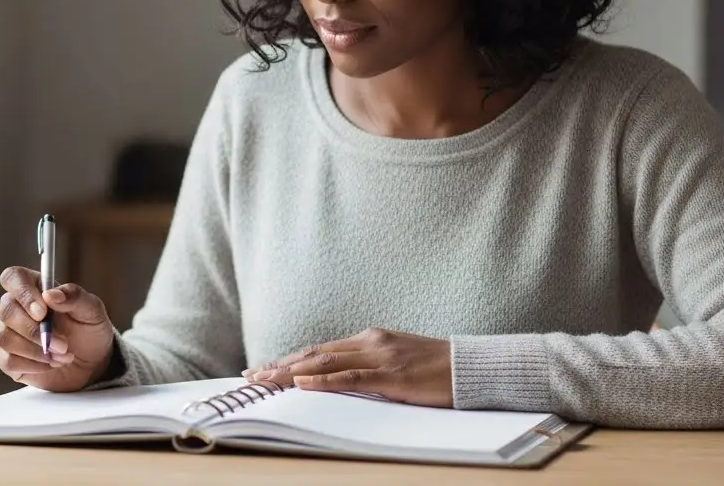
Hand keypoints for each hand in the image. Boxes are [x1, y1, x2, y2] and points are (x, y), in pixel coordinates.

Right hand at [0, 266, 115, 391]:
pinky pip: (8, 361)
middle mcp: (17, 308)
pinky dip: (33, 365)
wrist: (93, 362)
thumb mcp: (92, 310)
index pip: (13, 278)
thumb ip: (75, 297)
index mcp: (36, 288)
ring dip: (36, 350)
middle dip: (35, 331)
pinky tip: (50, 364)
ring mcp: (10, 333)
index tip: (42, 311)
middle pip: (6, 310)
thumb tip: (51, 294)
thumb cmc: (89, 329)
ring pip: (4, 337)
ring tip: (62, 355)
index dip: (23, 293)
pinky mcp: (9, 359)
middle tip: (63, 344)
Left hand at [244, 327, 452, 406]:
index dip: (290, 359)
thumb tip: (341, 381)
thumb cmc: (437, 370)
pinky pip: (351, 377)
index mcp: (371, 339)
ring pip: (325, 363)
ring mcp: (381, 356)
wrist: (471, 368)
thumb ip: (370, 368)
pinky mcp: (392, 375)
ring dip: (291, 373)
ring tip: (265, 380)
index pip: (321, 350)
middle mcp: (371, 342)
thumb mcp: (398, 364)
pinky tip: (303, 383)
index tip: (265, 369)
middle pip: (315, 353)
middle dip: (281, 365)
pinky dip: (323, 380)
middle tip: (252, 376)